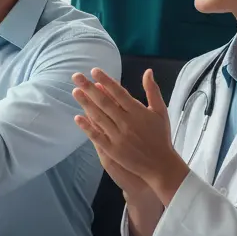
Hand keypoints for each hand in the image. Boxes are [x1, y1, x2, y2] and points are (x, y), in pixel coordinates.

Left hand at [71, 68, 188, 203]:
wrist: (161, 165)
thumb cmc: (160, 136)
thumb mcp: (161, 112)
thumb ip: (152, 91)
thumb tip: (148, 71)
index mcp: (138, 112)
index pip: (119, 93)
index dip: (106, 81)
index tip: (94, 70)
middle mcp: (127, 123)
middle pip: (105, 102)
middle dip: (89, 88)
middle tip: (76, 76)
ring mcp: (119, 137)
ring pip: (99, 117)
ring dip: (86, 104)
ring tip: (75, 91)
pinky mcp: (113, 150)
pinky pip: (97, 136)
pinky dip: (87, 127)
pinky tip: (77, 118)